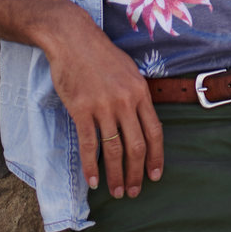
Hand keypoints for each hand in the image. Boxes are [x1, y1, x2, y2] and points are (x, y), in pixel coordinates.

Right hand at [42, 13, 164, 199]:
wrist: (74, 40)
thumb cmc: (102, 55)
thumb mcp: (130, 71)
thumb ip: (138, 95)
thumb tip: (144, 120)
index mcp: (140, 92)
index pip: (155, 132)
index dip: (156, 157)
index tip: (155, 176)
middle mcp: (125, 101)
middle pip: (136, 146)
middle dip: (137, 173)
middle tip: (134, 192)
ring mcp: (103, 106)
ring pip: (114, 149)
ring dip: (116, 175)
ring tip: (117, 191)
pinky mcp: (82, 109)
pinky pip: (89, 144)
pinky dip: (91, 166)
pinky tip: (93, 181)